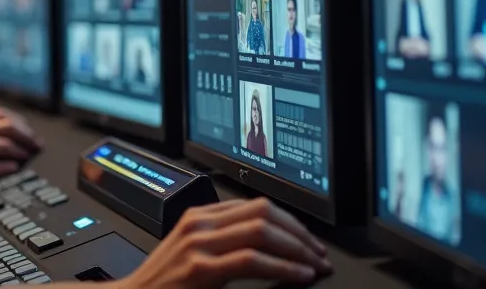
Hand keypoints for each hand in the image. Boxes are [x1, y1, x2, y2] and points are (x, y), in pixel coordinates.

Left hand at [0, 107, 42, 197]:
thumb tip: (14, 166)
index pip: (7, 145)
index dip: (21, 152)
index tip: (31, 157)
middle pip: (8, 125)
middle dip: (25, 134)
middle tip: (38, 144)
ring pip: (0, 115)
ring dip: (17, 123)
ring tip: (29, 134)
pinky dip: (4, 119)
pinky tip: (12, 126)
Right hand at [118, 198, 330, 288]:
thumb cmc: (166, 282)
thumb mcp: (193, 250)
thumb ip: (223, 240)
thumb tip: (270, 244)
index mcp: (200, 215)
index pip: (257, 205)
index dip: (292, 222)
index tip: (310, 242)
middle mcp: (200, 223)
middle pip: (265, 212)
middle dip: (300, 234)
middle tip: (319, 254)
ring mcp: (199, 244)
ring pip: (262, 231)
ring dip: (298, 249)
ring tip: (314, 266)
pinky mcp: (201, 268)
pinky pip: (252, 260)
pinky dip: (283, 268)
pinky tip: (299, 275)